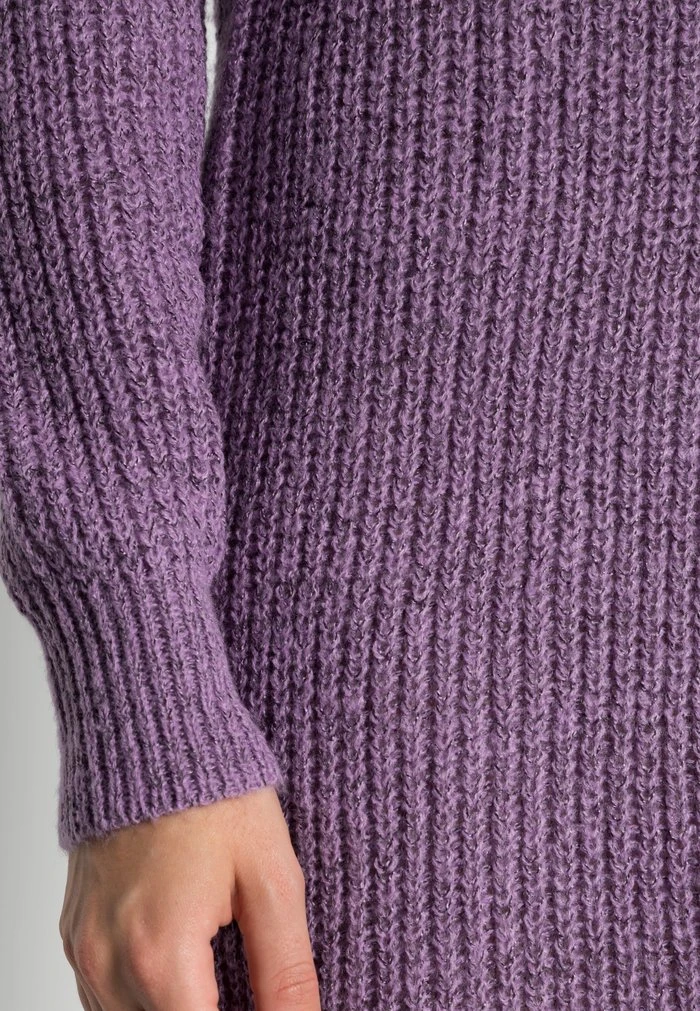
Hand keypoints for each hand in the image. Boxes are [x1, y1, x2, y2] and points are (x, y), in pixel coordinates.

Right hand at [58, 785, 320, 1009]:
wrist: (153, 731)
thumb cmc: (217, 795)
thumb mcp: (271, 879)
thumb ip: (286, 972)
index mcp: (162, 957)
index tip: (263, 1002)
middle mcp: (109, 963)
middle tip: (246, 987)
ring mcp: (84, 949)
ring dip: (176, 1008)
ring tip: (216, 973)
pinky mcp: (75, 932)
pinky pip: (103, 996)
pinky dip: (142, 996)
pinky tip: (182, 963)